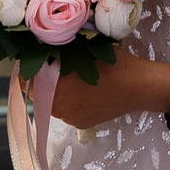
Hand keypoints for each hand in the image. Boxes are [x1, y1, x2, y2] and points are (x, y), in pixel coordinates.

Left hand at [38, 53, 164, 128]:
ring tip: (68, 75)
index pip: (29, 79)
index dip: (29, 66)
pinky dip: (68, 99)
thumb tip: (39, 46)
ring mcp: (69, 118)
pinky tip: (82, 88)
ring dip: (55, 89)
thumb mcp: (84, 49)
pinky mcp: (80, 123)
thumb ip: (60, 50)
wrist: (140, 87)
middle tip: (50, 63)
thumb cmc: (112, 64)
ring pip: (52, 101)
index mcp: (55, 88)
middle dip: (42, 78)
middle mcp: (58, 108)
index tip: (33, 56)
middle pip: (39, 92)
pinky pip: (66, 110)